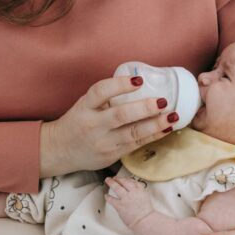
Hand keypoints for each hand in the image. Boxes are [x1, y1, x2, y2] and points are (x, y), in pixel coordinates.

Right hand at [40, 76, 178, 176]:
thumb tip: (140, 81)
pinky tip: (167, 129)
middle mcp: (93, 125)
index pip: (100, 92)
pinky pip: (136, 144)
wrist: (61, 150)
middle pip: (120, 115)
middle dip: (144, 108)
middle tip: (163, 101)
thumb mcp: (85, 105)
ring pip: (132, 133)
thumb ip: (106, 97)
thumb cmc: (78, 121)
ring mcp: (103, 142)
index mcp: (85, 107)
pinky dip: (153, 136)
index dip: (120, 84)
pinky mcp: (112, 155)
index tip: (138, 80)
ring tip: (172, 116)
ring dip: (155, 124)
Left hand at [104, 176, 153, 227]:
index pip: (132, 181)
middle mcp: (132, 192)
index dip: (126, 178)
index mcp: (140, 190)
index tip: (124, 178)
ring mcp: (125, 199)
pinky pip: (112, 200)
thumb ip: (140, 190)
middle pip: (124, 182)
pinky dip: (108, 197)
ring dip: (111, 183)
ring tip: (108, 180)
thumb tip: (135, 187)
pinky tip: (106, 196)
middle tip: (114, 177)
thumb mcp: (145, 197)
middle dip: (118, 179)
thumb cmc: (146, 212)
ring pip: (117, 188)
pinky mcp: (120, 206)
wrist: (144, 220)